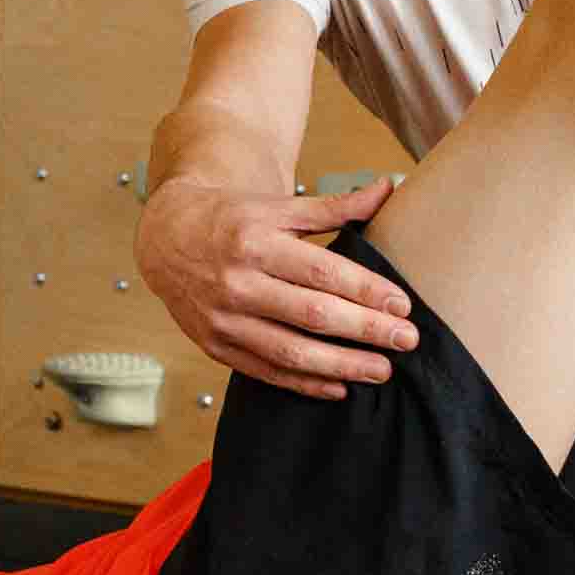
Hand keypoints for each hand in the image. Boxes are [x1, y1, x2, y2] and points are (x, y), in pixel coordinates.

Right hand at [138, 176, 417, 400]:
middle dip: (366, 330)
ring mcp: (225, 319)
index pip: (322, 272)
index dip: (366, 291)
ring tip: (383, 370)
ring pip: (290, 350)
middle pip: (312, 314)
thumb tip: (388, 187)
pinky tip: (339, 388)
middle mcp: (238, 283)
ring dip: (342, 365)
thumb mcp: (278, 206)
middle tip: (408, 340)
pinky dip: (304, 383)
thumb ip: (334, 206)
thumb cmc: (233, 219)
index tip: (404, 305)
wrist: (167, 237)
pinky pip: (265, 370)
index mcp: (256, 241)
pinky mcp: (215, 345)